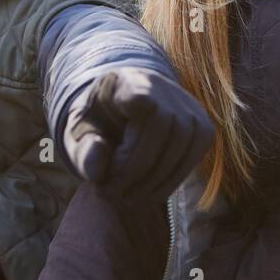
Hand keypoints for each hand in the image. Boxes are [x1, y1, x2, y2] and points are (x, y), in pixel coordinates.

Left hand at [64, 67, 214, 202]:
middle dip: (139, 168)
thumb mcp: (77, 136)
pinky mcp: (201, 124)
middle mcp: (162, 86)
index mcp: (125, 82)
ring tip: (131, 197)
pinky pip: (195, 151)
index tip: (113, 159)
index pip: (140, 95)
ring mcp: (187, 104)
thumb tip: (98, 167)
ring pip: (184, 140)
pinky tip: (153, 191)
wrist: (121, 115)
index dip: (135, 124)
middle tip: (116, 193)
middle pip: (162, 125)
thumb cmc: (97, 126)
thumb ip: (84, 151)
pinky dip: (175, 177)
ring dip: (158, 178)